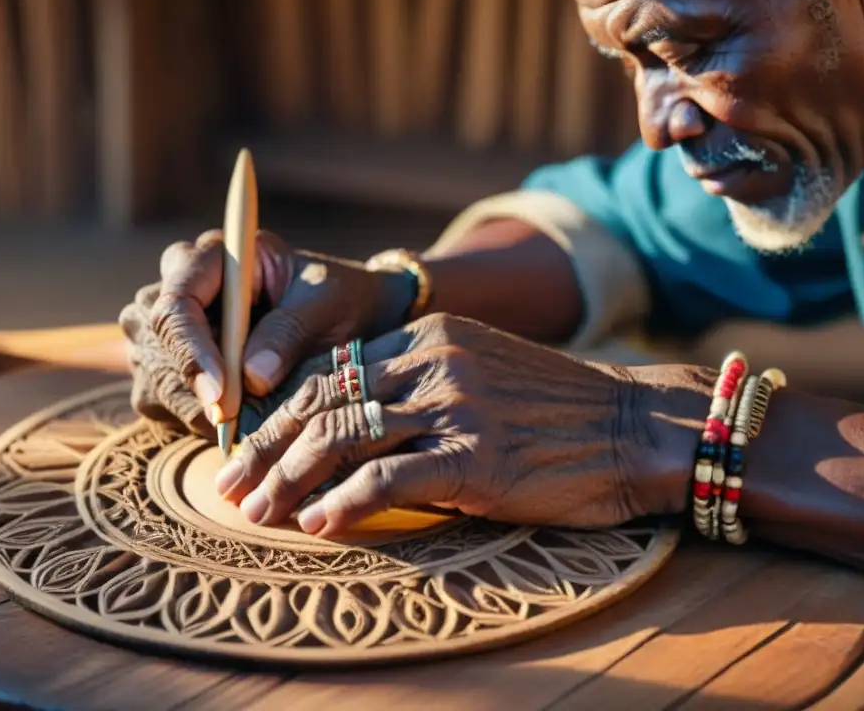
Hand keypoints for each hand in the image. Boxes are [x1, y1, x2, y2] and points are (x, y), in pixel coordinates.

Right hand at [118, 229, 416, 431]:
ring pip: (154, 372)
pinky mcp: (171, 358)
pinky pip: (160, 396)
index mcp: (216, 255)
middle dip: (191, 387)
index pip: (178, 302)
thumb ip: (290, 333)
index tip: (221, 395)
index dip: (192, 351)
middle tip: (233, 422)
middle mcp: (183, 283)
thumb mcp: (329, 305)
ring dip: (191, 407)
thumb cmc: (339, 299)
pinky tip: (231, 423)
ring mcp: (171, 323)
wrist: (347, 316)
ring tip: (240, 424)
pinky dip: (192, 416)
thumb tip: (251, 377)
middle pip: (156, 340)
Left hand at [215, 313, 711, 536]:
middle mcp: (432, 361)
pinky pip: (388, 481)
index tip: (247, 449)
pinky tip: (318, 526)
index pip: (329, 370)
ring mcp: (453, 405)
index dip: (278, 412)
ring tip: (255, 513)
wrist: (634, 425)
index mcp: (428, 337)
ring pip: (342, 438)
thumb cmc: (555, 409)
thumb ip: (416, 383)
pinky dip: (344, 505)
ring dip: (289, 481)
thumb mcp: (480, 370)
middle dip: (266, 448)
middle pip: (322, 401)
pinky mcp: (475, 455)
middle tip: (229, 486)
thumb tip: (351, 424)